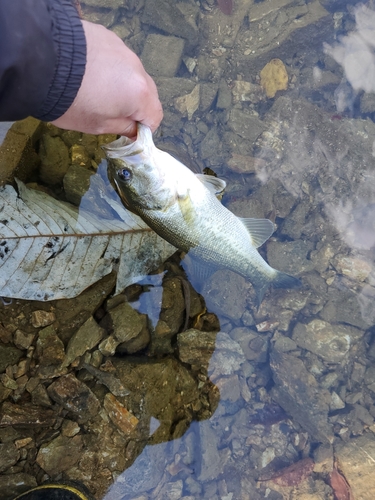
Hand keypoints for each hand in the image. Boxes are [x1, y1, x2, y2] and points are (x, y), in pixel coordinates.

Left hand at [52, 20, 162, 136]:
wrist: (42, 62)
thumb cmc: (72, 102)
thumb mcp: (99, 125)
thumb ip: (124, 128)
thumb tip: (135, 130)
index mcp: (140, 94)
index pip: (155, 116)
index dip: (144, 128)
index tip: (129, 132)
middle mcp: (137, 68)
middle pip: (147, 92)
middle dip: (135, 105)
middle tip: (112, 112)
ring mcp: (122, 49)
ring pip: (131, 73)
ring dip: (121, 84)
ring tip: (96, 90)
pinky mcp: (107, 35)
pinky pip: (115, 57)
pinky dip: (108, 67)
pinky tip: (88, 72)